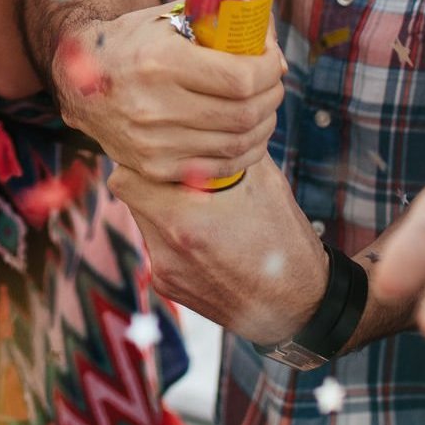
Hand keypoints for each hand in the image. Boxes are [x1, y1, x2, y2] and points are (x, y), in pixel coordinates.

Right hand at [51, 4, 282, 184]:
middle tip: (273, 82)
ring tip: (265, 107)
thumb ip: (215, 22)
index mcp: (160, 62)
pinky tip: (250, 135)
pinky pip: (218, 168)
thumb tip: (267, 32)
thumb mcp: (166, 20)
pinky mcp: (154, 167)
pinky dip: (245, 153)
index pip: (240, 78)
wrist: (77, 79)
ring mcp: (153, 143)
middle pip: (243, 113)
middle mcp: (154, 107)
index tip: (273, 60)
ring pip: (236, 144)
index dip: (269, 69)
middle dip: (272, 95)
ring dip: (264, 125)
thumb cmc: (132, 42)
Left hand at [108, 157, 327, 346]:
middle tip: (184, 178)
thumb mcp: (263, 180)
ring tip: (202, 211)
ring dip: (163, 208)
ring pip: (143, 221)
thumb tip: (208, 120)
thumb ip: (225, 149)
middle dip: (152, 181)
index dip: (145, 161)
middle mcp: (166, 249)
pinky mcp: (168, 287)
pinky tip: (207, 239)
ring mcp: (164, 272)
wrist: (297, 304)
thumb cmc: (284, 237)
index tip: (167, 156)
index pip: (127, 177)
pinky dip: (173, 236)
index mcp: (184, 219)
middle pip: (130, 197)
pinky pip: (157, 247)